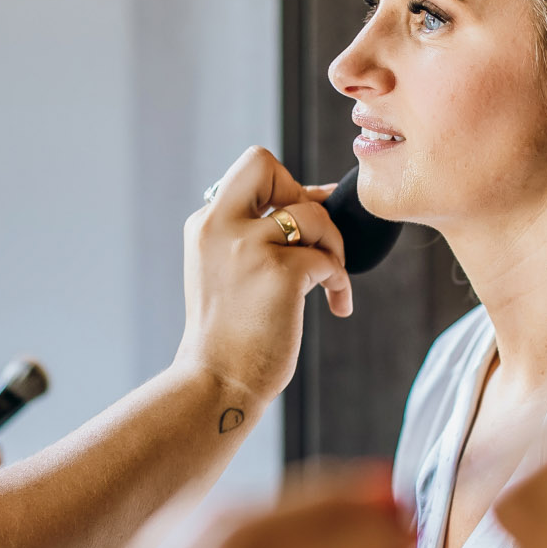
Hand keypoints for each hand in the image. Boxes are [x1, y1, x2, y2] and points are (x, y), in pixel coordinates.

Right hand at [177, 146, 352, 411]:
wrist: (217, 384)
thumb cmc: (231, 336)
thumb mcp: (227, 273)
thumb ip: (254, 234)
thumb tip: (316, 198)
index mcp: (205, 225)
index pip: (250, 170)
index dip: (285, 186)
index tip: (301, 224)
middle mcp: (219, 226)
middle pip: (265, 163)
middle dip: (302, 192)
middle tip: (312, 239)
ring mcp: (248, 246)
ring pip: (313, 214)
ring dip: (333, 245)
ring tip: (331, 281)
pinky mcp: (279, 273)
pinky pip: (329, 258)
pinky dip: (341, 281)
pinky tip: (338, 306)